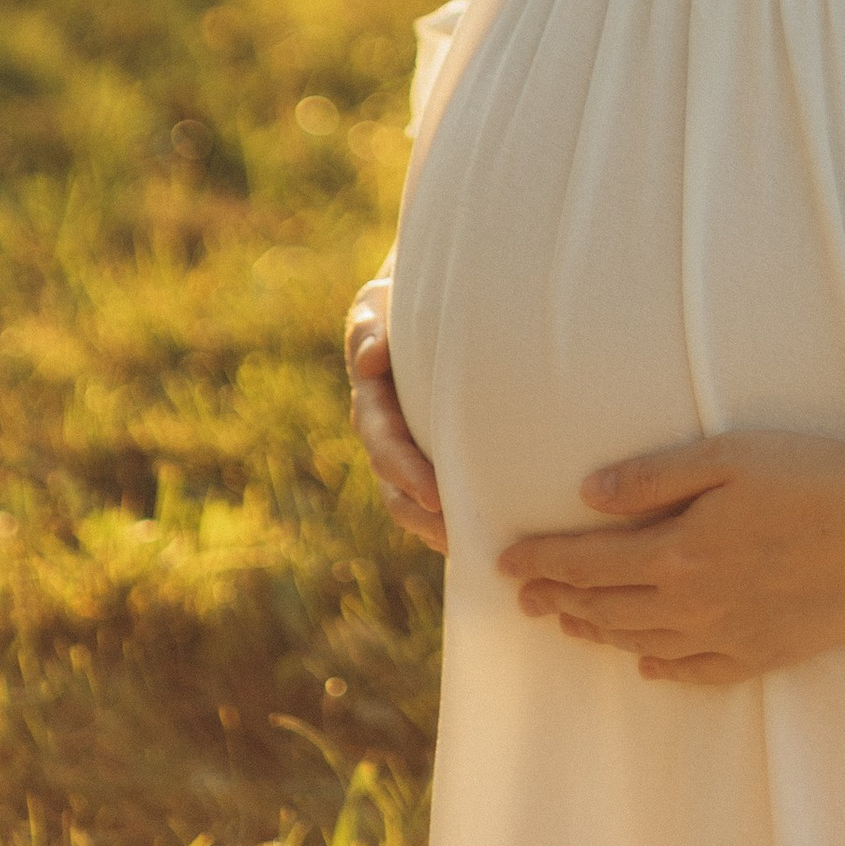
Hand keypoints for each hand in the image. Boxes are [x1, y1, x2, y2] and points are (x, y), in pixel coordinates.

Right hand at [345, 281, 445, 553]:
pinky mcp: (427, 452)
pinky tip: (476, 537)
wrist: (426, 300)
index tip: (434, 494)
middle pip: (394, 483)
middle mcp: (383, 429)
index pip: (383, 441)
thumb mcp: (379, 302)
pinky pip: (433, 495)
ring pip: (409, 500)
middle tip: (455, 533)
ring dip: (432, 526)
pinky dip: (447, 519)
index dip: (405, 471)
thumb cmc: (401, 298)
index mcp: (372, 397)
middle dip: (421, 509)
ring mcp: (404, 445)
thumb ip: (368, 328)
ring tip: (465, 548)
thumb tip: (369, 362)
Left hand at [499, 431, 844, 686]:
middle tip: (521, 596)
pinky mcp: (766, 655)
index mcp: (676, 552)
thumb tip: (588, 494)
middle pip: (604, 606)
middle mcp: (692, 606)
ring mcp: (729, 637)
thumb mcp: (727, 455)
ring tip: (566, 622)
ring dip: (595, 630)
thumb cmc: (813, 476)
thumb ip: (653, 476)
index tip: (503, 562)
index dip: (540, 562)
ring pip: (641, 641)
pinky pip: (695, 672)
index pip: (585, 562)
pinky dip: (659, 667)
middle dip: (556, 598)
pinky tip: (644, 661)